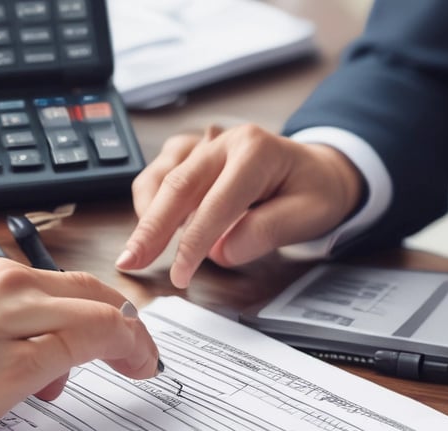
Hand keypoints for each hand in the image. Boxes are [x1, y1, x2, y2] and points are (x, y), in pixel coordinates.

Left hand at [0, 258, 158, 430]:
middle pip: (89, 293)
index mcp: (25, 293)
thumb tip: (121, 333)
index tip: (146, 367)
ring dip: (81, 331)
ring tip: (65, 378)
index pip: (104, 312)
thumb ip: (78, 346)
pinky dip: (48, 326)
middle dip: (117, 327)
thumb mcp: (20, 375)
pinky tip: (36, 358)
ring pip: (62, 295)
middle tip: (131, 362)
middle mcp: (11, 275)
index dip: (134, 341)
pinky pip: (31, 298)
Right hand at [116, 124, 363, 287]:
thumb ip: (266, 231)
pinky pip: (158, 174)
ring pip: (160, 176)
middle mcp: (223, 142)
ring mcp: (203, 146)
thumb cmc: (314, 190)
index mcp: (255, 151)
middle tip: (130, 262)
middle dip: (151, 228)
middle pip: (177, 184)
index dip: (194, 242)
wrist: (316, 169)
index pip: (217, 202)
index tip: (181, 275)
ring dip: (146, 215)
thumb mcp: (309, 214)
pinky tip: (152, 227)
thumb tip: (220, 253)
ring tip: (138, 250)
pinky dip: (149, 201)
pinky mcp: (190, 155)